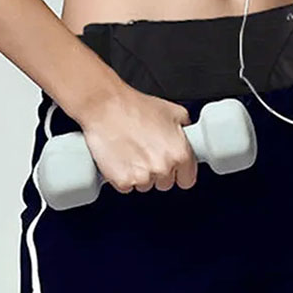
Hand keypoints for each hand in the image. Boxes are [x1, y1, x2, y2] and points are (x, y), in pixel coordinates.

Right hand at [77, 83, 197, 194]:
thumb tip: (187, 136)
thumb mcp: (172, 110)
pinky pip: (126, 186)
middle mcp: (163, 167)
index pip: (187, 180)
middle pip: (165, 184)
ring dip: (139, 173)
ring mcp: (142, 177)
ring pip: (145, 186)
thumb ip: (185, 129)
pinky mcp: (122, 181)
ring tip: (132, 151)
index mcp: (180, 153)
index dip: (179, 172)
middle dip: (157, 172)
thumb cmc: (134, 107)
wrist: (104, 107)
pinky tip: (121, 157)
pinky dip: (122, 175)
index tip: (172, 166)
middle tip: (146, 152)